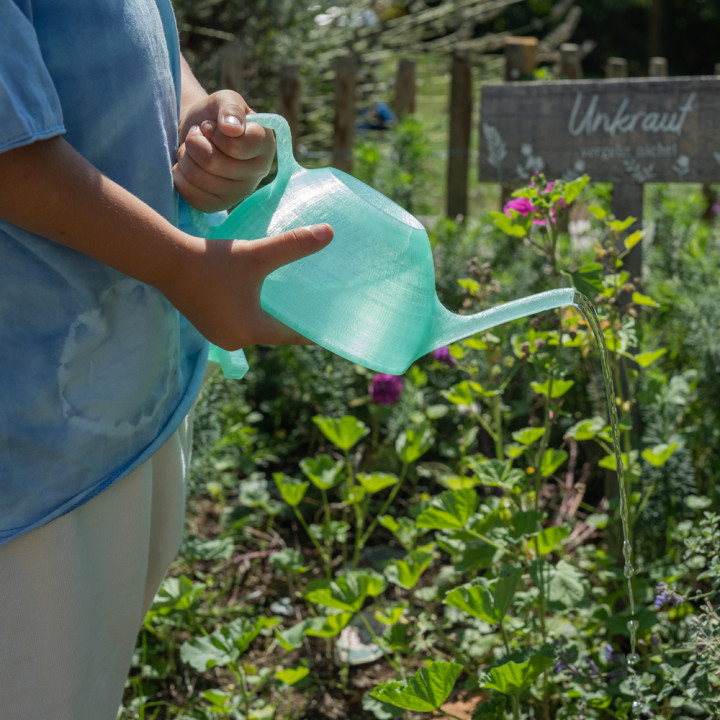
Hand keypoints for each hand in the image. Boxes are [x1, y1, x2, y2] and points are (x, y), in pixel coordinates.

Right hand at [162, 223, 333, 349]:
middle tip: (318, 311)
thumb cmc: (213, 261)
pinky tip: (264, 301)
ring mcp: (219, 335)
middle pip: (275, 335)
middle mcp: (235, 340)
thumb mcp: (257, 254)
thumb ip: (293, 245)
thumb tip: (329, 233)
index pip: (292, 335)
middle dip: (294, 323)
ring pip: (257, 330)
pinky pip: (241, 324)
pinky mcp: (208, 325)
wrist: (167, 259)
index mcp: (251, 331)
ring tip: (294, 305)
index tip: (332, 327)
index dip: (312, 330)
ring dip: (273, 319)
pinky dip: (255, 315)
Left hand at [174, 90, 274, 212]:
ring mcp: (240, 193)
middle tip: (197, 135)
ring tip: (192, 149)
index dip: (215, 133)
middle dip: (195, 142)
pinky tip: (188, 166)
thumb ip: (231, 107)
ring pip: (199, 178)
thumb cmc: (214, 115)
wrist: (198, 132)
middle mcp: (258, 172)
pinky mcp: (219, 206)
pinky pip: (191, 195)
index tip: (213, 126)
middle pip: (213, 163)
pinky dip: (180, 175)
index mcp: (266, 145)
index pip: (236, 146)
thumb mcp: (224, 99)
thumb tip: (233, 129)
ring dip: (186, 156)